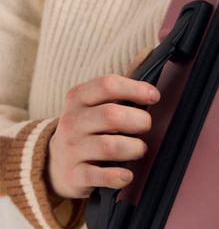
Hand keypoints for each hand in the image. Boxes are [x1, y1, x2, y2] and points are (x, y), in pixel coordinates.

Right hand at [46, 48, 156, 199]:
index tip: (153, 96)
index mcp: (79, 98)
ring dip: (134, 148)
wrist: (55, 163)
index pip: (107, 84)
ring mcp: (71, 148)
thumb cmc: (87, 128)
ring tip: (138, 149)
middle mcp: (72, 121)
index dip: (135, 89)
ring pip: (109, 146)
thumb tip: (147, 52)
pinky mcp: (73, 174)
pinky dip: (117, 176)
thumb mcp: (97, 102)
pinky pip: (98, 176)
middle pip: (112, 115)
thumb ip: (123, 81)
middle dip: (139, 122)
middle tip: (145, 127)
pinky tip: (126, 175)